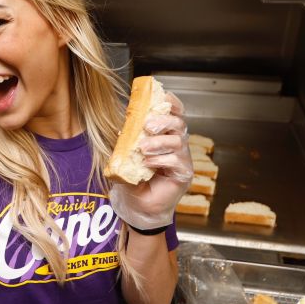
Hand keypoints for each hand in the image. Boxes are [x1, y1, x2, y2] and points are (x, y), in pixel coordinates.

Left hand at [109, 92, 192, 230]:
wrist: (137, 206)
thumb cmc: (134, 180)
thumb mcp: (126, 156)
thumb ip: (126, 142)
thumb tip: (121, 128)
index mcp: (165, 135)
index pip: (175, 113)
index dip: (171, 103)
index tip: (162, 97)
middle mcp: (176, 145)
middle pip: (179, 123)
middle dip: (164, 120)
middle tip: (148, 126)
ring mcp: (182, 159)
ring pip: (178, 141)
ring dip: (159, 142)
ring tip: (143, 149)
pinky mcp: (183, 174)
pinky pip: (177, 160)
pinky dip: (161, 160)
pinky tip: (148, 164)